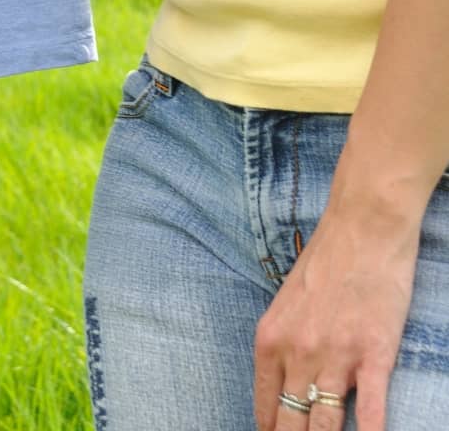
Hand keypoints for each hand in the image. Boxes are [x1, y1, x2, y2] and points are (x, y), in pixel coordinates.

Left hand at [253, 206, 417, 430]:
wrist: (362, 227)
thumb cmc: (325, 260)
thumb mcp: (287, 302)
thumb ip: (284, 344)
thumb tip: (285, 387)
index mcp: (271, 339)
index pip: (266, 409)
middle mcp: (298, 352)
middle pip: (292, 424)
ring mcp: (336, 356)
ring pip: (326, 426)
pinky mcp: (374, 355)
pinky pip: (371, 412)